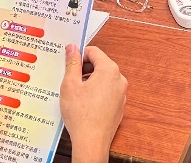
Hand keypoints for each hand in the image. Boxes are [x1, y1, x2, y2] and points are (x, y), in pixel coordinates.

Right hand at [60, 44, 125, 162]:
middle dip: (84, 69)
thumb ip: (72, 63)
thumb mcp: (70, 84)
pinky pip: (107, 92)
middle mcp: (119, 80)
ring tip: (75, 93)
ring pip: (103, 79)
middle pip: (100, 64)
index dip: (79, 55)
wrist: (91, 142)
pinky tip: (84, 104)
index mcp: (109, 70)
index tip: (69, 62)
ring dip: (90, 81)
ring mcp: (121, 94)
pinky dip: (96, 93)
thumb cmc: (81, 115)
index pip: (93, 51)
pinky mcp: (119, 107)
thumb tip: (73, 48)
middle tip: (70, 79)